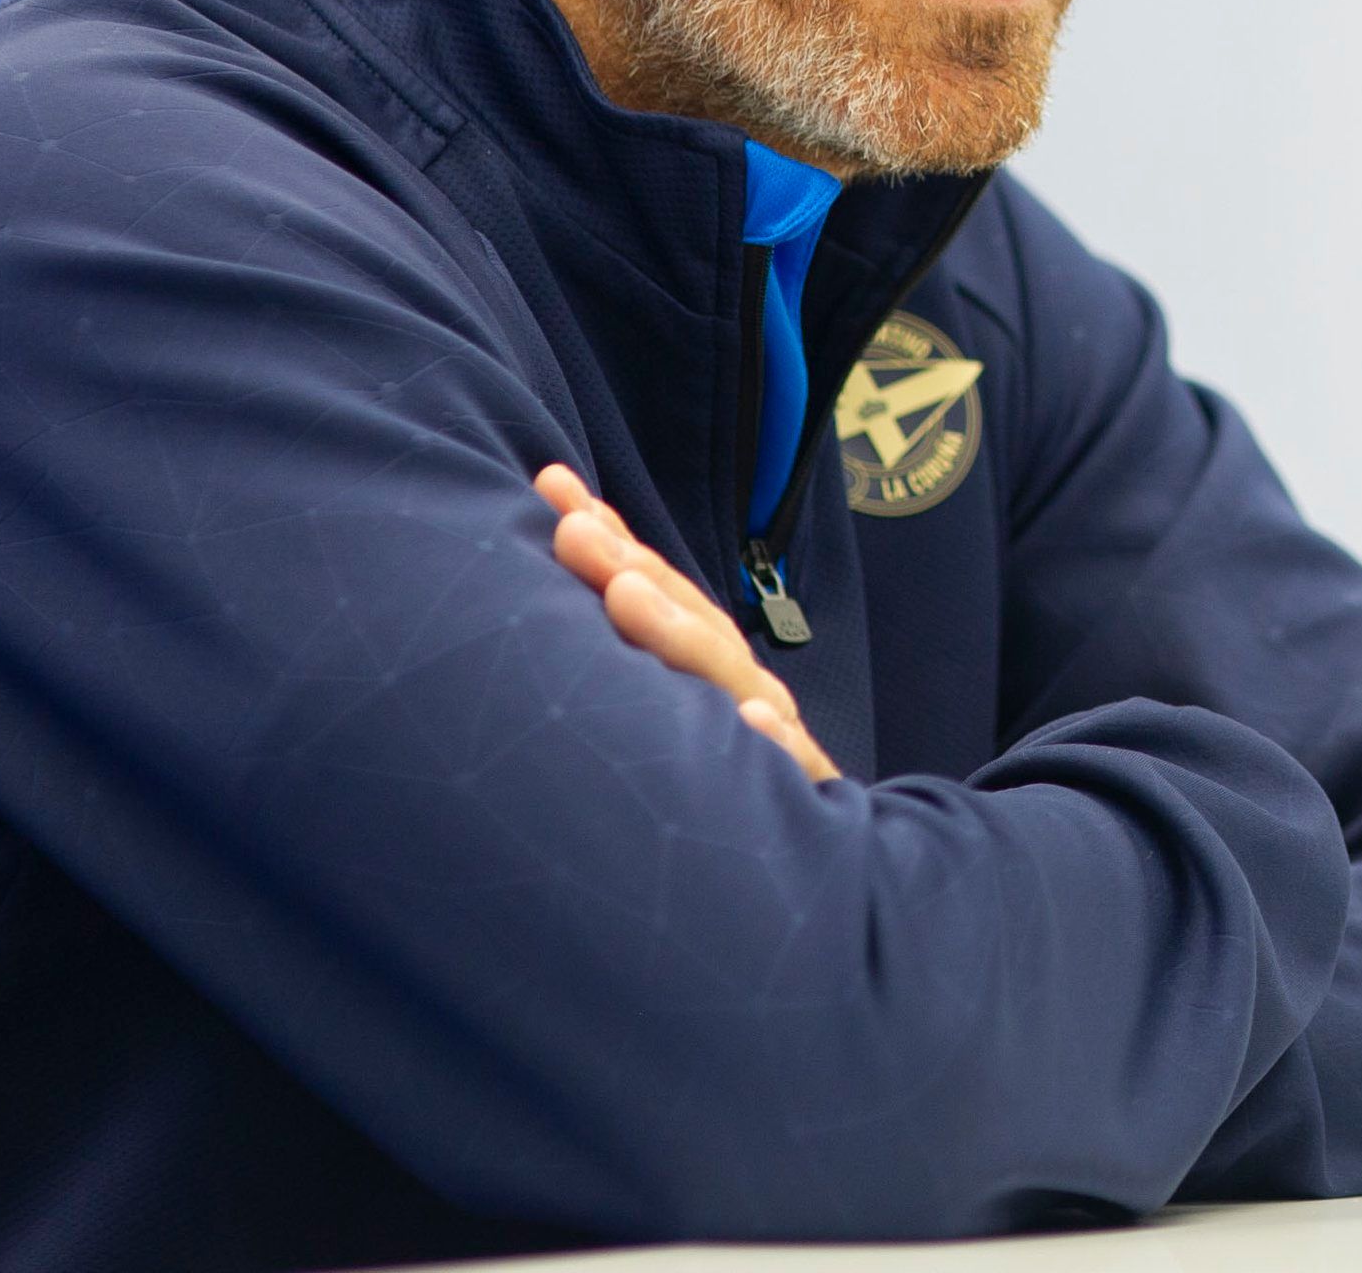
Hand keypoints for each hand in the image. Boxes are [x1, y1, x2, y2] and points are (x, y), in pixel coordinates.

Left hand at [538, 464, 840, 782]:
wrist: (810, 876)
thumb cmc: (710, 786)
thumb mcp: (665, 716)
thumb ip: (628, 650)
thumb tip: (558, 555)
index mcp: (701, 668)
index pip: (652, 589)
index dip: (607, 536)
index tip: (552, 484)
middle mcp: (737, 691)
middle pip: (683, 622)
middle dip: (625, 569)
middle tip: (569, 530)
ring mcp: (771, 739)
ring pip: (725, 679)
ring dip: (676, 634)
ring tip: (624, 593)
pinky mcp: (800, 795)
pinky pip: (786, 768)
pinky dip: (770, 740)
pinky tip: (750, 718)